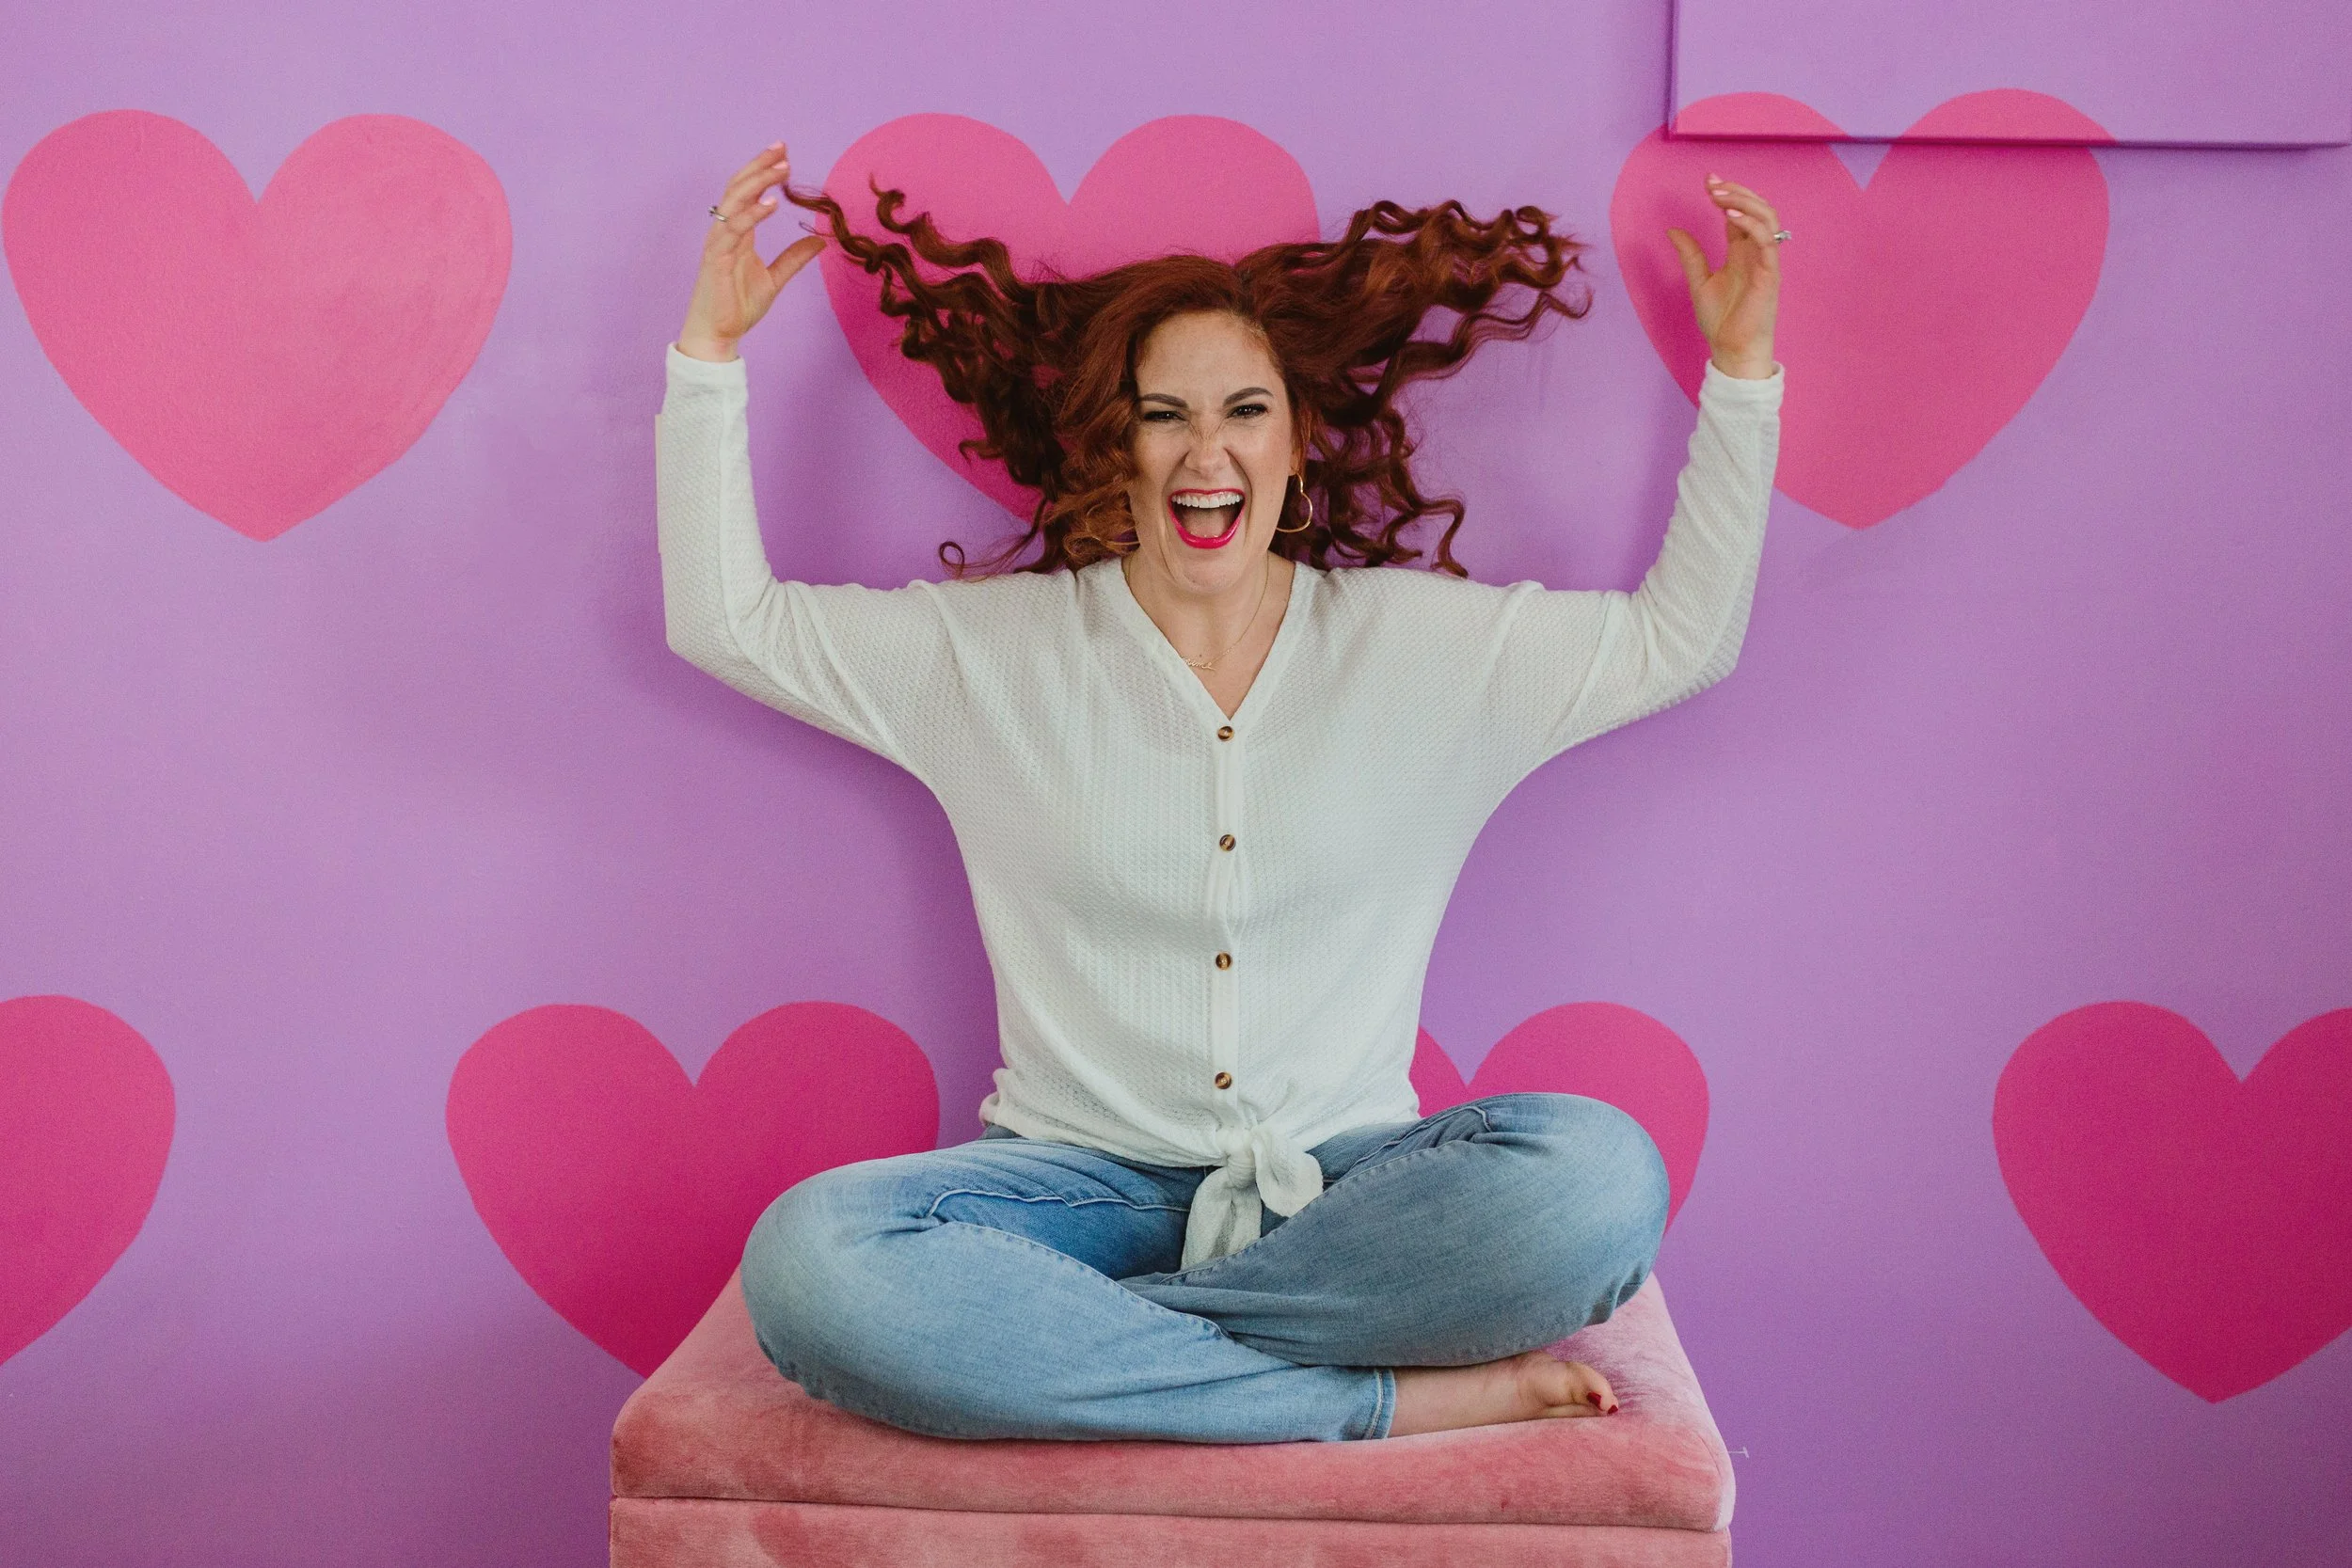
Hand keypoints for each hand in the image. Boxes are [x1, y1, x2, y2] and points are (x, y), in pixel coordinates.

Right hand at [676, 142, 827, 362]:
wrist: (718, 335)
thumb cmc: (738, 306)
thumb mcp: (775, 279)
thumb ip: (794, 258)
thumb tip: (819, 242)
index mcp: (738, 233)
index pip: (748, 192)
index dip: (763, 171)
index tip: (784, 155)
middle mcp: (725, 231)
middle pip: (739, 187)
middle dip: (760, 165)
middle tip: (782, 148)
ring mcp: (718, 242)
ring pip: (735, 200)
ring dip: (759, 181)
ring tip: (783, 168)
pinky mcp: (715, 257)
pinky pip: (733, 228)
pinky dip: (752, 214)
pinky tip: (771, 203)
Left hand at [1667, 175, 1781, 379]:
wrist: (1731, 349)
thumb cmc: (1722, 321)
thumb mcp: (1698, 281)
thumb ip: (1690, 255)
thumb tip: (1672, 230)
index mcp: (1741, 251)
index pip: (1739, 213)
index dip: (1727, 194)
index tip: (1708, 181)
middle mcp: (1756, 251)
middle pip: (1757, 209)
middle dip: (1736, 191)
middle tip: (1712, 184)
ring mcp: (1765, 261)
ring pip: (1767, 218)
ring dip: (1744, 201)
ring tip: (1719, 196)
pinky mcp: (1770, 273)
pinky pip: (1768, 241)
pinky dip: (1751, 224)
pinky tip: (1730, 216)